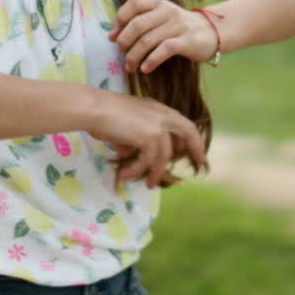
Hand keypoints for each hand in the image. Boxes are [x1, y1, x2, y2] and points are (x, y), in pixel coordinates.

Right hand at [84, 87, 207, 187]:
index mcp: (157, 109)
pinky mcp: (149, 137)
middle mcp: (162, 114)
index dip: (192, 137)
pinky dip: (137, 170)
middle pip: (188, 131)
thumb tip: (130, 153)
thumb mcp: (125, 127)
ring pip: (164, 155)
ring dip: (156, 172)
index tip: (197, 151)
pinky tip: (125, 175)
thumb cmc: (103, 115)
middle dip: (196, 148)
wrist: (93, 108)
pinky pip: (148, 161)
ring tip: (149, 185)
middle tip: (201, 163)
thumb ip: (133, 139)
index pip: (182, 123)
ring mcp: (157, 125)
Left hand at [108, 0, 217, 74]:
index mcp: (158, 2)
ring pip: (148, 40)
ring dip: (134, 56)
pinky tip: (145, 69)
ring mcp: (178, 25)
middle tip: (121, 52)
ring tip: (130, 67)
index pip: (134, 3)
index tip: (115, 35)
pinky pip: (164, 50)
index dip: (120, 18)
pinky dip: (151, 61)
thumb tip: (111, 35)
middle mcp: (168, 11)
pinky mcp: (187, 41)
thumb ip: (137, 23)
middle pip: (137, 24)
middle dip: (124, 40)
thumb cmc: (178, 27)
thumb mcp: (159, 18)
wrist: (212, 32)